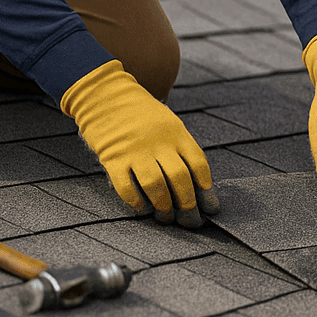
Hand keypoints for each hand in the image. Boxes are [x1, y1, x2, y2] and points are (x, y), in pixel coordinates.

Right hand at [61, 60, 218, 226]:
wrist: (106, 96)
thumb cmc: (141, 114)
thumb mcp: (169, 123)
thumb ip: (180, 149)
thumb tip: (197, 185)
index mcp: (177, 132)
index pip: (198, 164)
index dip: (207, 189)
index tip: (210, 206)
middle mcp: (159, 142)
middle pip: (180, 179)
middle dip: (188, 205)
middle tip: (190, 221)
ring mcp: (135, 150)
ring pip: (156, 186)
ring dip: (163, 207)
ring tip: (166, 216)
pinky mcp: (113, 158)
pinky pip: (127, 187)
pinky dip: (137, 202)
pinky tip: (142, 208)